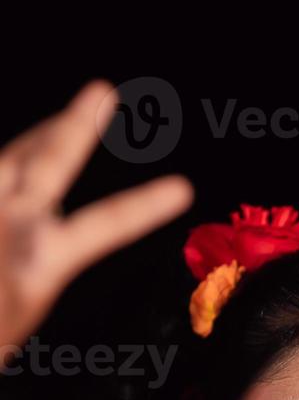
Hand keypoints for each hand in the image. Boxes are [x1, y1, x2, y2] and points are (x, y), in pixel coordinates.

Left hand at [0, 81, 193, 369]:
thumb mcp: (22, 305)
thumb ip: (37, 262)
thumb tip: (42, 232)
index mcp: (40, 262)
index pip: (106, 223)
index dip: (145, 205)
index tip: (181, 189)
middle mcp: (11, 227)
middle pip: (50, 163)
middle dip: (76, 127)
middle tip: (101, 93)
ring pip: (11, 160)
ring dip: (38, 137)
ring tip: (61, 121)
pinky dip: (9, 169)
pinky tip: (14, 165)